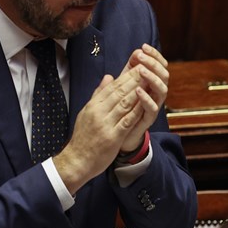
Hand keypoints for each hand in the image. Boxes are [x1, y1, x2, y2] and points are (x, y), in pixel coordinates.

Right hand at [53, 71, 147, 191]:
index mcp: (93, 105)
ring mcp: (105, 124)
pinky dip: (137, 111)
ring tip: (150, 81)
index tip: (138, 67)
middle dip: (134, 79)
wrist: (77, 160)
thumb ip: (99, 94)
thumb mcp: (88, 112)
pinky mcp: (112, 137)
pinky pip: (127, 121)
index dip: (126, 76)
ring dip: (139, 92)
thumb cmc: (84, 137)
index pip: (112, 87)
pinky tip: (147, 103)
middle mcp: (98, 112)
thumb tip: (109, 76)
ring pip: (124, 104)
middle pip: (119, 92)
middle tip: (147, 68)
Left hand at [117, 44, 169, 152]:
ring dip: (152, 78)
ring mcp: (155, 105)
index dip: (154, 55)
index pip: (160, 65)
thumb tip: (137, 51)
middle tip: (141, 56)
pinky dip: (146, 98)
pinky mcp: (149, 118)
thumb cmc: (125, 106)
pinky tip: (137, 90)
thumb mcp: (126, 84)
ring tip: (141, 70)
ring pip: (162, 89)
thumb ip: (131, 69)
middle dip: (153, 63)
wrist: (121, 133)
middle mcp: (157, 93)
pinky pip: (152, 107)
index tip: (143, 46)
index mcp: (153, 82)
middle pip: (164, 75)